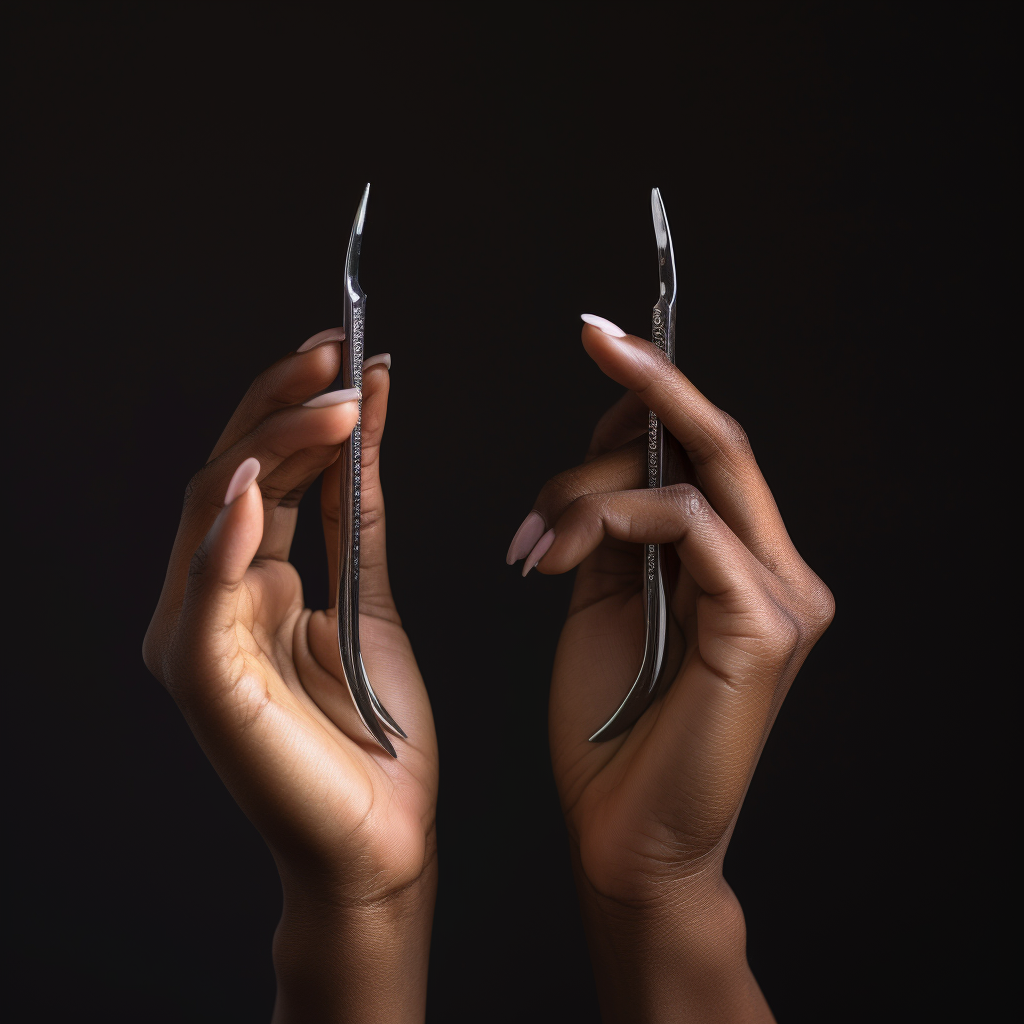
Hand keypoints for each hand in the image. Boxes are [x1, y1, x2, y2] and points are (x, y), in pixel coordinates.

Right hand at [144, 331, 436, 1023]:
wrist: (382, 838)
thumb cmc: (376, 729)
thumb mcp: (370, 595)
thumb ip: (355, 512)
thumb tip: (369, 418)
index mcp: (248, 580)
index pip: (263, 471)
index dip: (301, 409)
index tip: (353, 358)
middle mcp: (211, 599)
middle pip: (232, 474)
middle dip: (283, 407)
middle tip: (336, 356)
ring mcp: (199, 637)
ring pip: (216, 513)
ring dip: (273, 449)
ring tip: (333, 401)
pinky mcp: (205, 681)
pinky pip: (206, 594)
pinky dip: (228, 537)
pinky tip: (259, 487)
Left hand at [507, 317, 832, 1022]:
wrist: (625, 835)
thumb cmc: (610, 723)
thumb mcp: (605, 596)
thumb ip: (617, 521)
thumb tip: (614, 440)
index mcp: (742, 561)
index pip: (705, 451)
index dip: (656, 389)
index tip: (601, 338)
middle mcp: (780, 569)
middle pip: (717, 440)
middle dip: (650, 380)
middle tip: (594, 335)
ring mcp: (783, 596)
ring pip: (693, 473)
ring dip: (592, 485)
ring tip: (533, 542)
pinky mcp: (765, 627)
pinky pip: (686, 524)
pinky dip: (612, 520)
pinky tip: (554, 557)